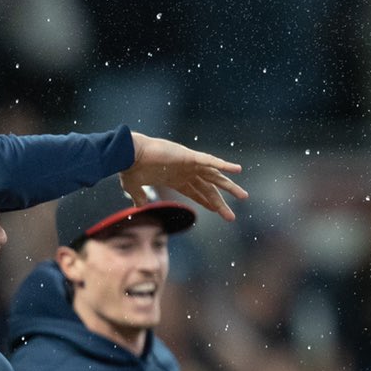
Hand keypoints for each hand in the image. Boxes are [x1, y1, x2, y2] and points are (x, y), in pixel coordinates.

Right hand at [123, 133, 247, 219]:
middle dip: (220, 202)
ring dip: (230, 186)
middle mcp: (185, 172)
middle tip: (231, 217)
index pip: (196, 192)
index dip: (208, 202)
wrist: (126, 153)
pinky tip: (237, 170)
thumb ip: (139, 196)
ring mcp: (189, 164)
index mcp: (175, 179)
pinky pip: (211, 161)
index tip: (218, 211)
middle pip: (209, 188)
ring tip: (243, 197)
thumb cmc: (129, 167)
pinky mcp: (189, 156)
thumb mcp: (134, 187)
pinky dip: (224, 165)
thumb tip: (138, 207)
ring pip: (215, 177)